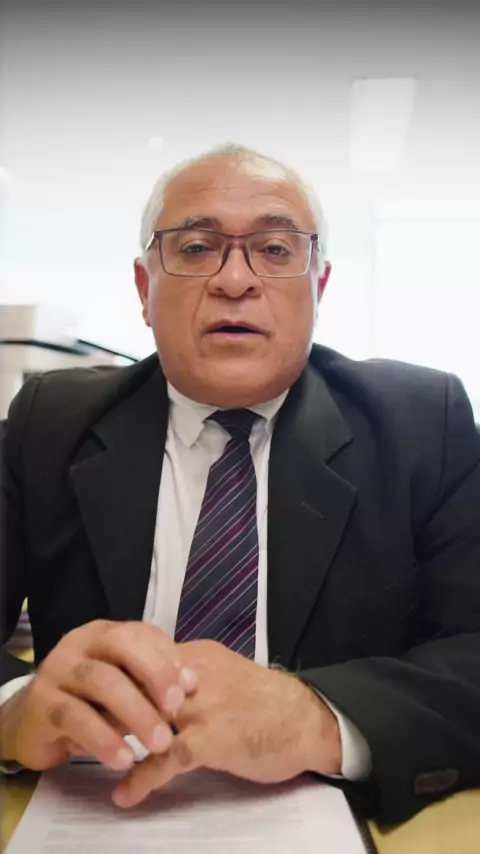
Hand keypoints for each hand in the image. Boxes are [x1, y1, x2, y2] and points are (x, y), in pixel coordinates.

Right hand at [0, 620, 197, 771]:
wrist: (30, 723)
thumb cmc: (88, 702)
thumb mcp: (122, 686)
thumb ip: (150, 681)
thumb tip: (191, 684)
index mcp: (103, 633)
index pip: (140, 633)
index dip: (168, 656)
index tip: (192, 685)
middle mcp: (78, 644)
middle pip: (121, 647)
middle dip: (154, 675)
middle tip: (177, 709)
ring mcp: (56, 670)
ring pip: (101, 682)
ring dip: (135, 712)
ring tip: (160, 744)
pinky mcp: (40, 703)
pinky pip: (76, 718)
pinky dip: (104, 739)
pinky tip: (125, 759)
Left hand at [112, 640, 340, 807]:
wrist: (308, 719)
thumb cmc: (266, 700)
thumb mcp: (224, 674)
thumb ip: (189, 676)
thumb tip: (154, 684)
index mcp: (198, 656)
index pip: (144, 657)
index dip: (115, 675)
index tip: (91, 693)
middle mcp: (198, 675)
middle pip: (139, 682)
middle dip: (107, 703)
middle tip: (81, 723)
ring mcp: (206, 707)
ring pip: (148, 715)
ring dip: (116, 737)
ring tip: (91, 754)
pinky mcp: (216, 738)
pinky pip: (169, 758)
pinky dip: (143, 777)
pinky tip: (126, 794)